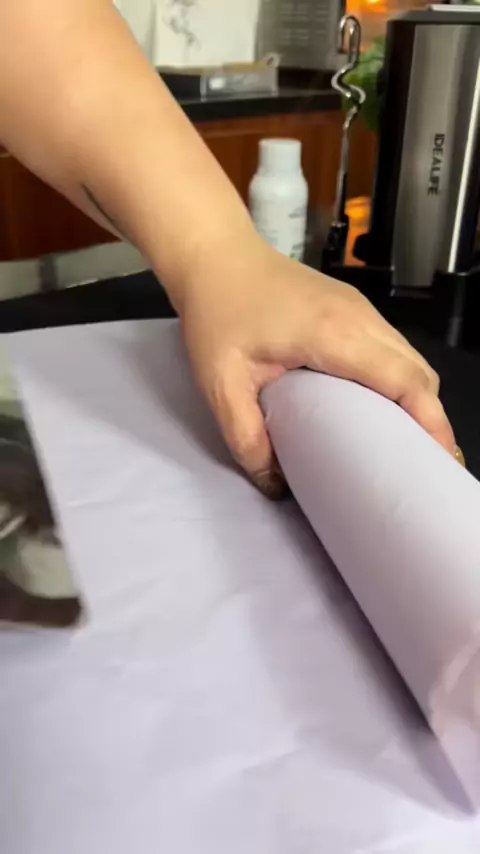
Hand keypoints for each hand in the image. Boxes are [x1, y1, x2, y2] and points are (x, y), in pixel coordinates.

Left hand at [180, 236, 454, 496]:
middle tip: (421, 463)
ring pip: (410, 358)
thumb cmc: (217, 312)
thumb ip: (245, 435)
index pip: (405, 381)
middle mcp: (360, 318)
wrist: (215, 254)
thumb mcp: (220, 381)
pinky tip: (380, 407)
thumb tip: (273, 484)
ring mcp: (360, 308)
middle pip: (418, 372)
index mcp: (335, 334)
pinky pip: (392, 348)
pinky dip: (400, 380)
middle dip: (430, 419)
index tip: (438, 460)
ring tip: (404, 442)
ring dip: (416, 399)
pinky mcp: (352, 307)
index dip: (429, 423)